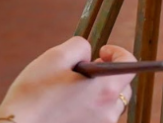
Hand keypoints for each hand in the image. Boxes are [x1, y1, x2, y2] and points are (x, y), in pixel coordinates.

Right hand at [0, 37, 138, 122]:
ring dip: (97, 94)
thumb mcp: (54, 57)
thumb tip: (88, 53)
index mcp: (106, 89)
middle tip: (85, 70)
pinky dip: (88, 112)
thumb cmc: (32, 95)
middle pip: (122, 87)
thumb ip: (79, 47)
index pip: (130, 64)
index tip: (101, 52)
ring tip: (71, 92)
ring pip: (109, 106)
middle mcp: (109, 112)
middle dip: (108, 74)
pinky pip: (97, 120)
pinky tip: (66, 109)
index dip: (118, 53)